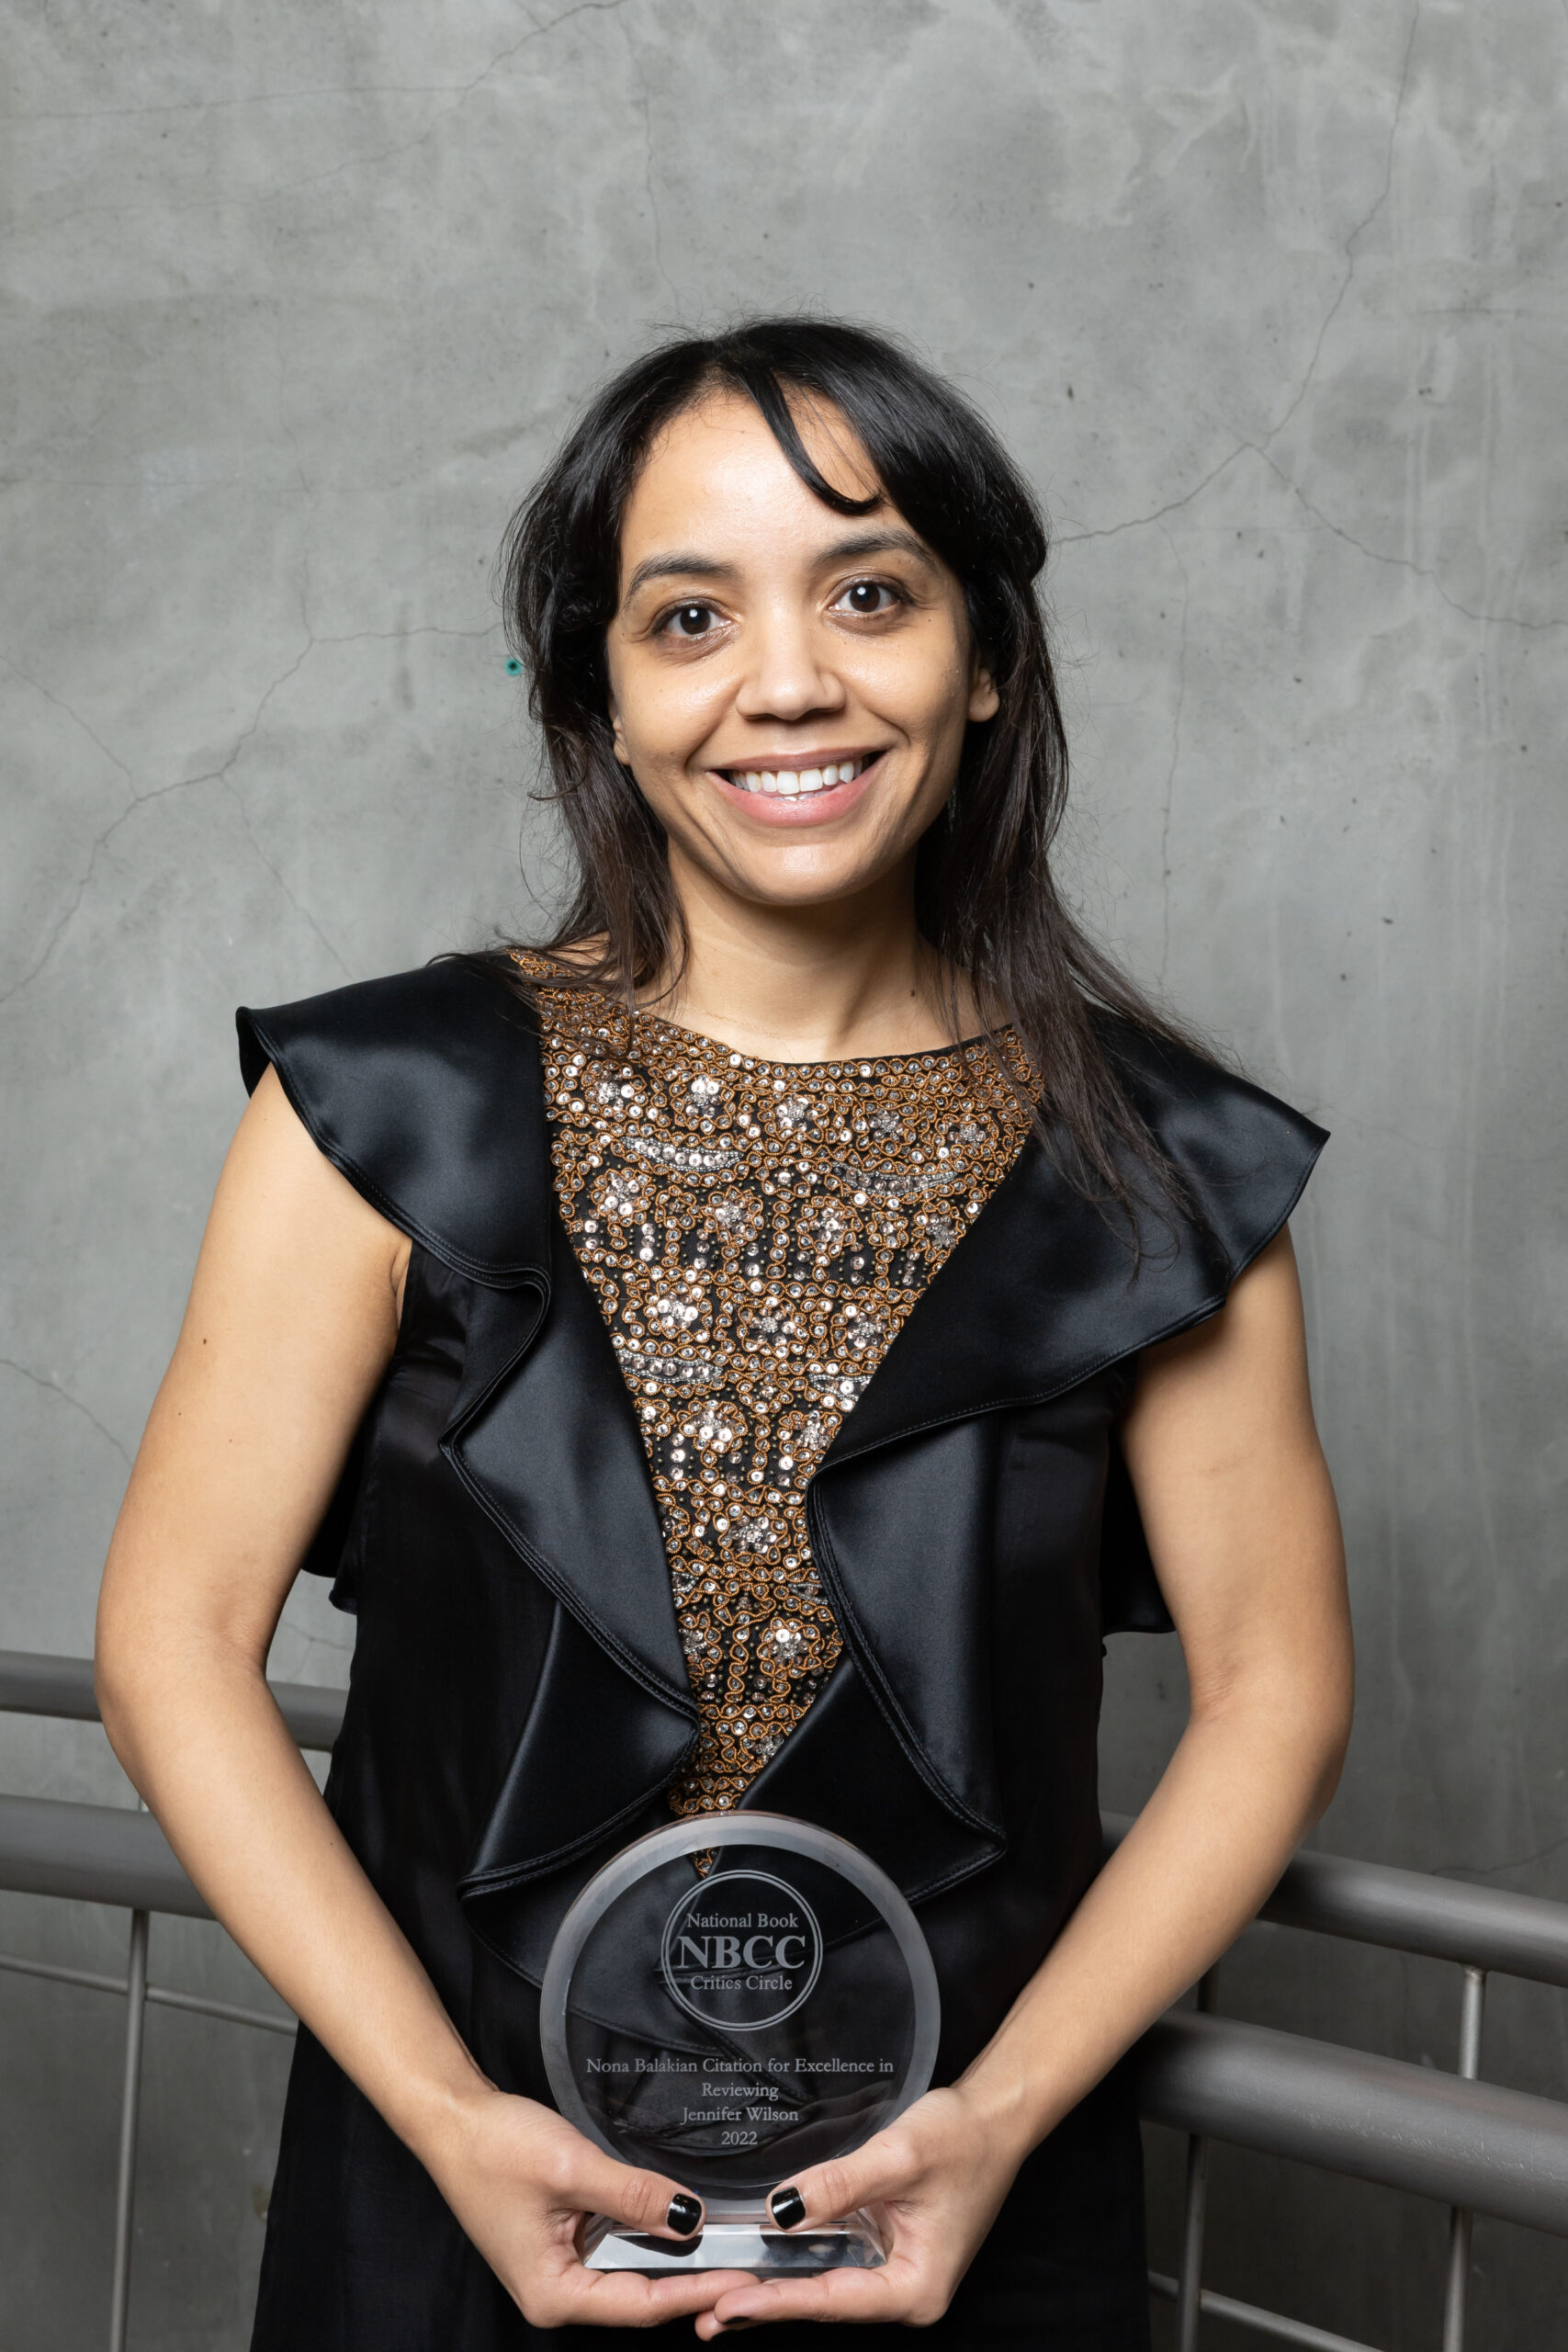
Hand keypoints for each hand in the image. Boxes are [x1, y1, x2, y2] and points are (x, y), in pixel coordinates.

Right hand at [421, 2085, 756, 2326]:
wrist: (453, 2119)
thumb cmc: (495, 2148)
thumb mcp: (574, 2170)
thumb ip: (634, 2195)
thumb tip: (689, 2217)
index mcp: (552, 2295)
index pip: (641, 2305)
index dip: (696, 2293)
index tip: (742, 2283)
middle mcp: (555, 2294)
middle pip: (639, 2297)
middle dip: (693, 2285)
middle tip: (748, 2270)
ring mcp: (558, 2270)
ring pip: (630, 2273)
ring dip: (674, 2263)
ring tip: (726, 2251)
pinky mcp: (561, 2243)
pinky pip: (615, 2250)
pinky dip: (648, 2239)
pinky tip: (679, 2226)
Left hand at [694, 2085, 1025, 2334]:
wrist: (994, 2118)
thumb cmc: (962, 2139)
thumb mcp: (896, 2157)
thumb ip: (838, 2186)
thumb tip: (780, 2212)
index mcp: (917, 2288)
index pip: (833, 2300)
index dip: (778, 2303)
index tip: (729, 2305)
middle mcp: (907, 2293)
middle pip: (826, 2304)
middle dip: (768, 2306)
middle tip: (707, 2314)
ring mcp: (897, 2275)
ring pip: (826, 2289)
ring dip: (777, 2291)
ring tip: (720, 2301)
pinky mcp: (888, 2252)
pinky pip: (835, 2266)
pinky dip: (797, 2269)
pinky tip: (761, 2269)